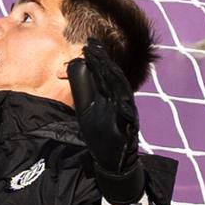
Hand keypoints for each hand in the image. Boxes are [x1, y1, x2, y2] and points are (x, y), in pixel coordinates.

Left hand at [67, 41, 146, 204]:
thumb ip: (83, 88)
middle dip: (104, 62)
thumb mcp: (87, 108)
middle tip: (93, 46)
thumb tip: (76, 65)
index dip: (97, 59)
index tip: (89, 44)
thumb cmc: (101, 134)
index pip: (104, 73)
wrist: (113, 161)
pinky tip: (119, 94)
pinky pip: (128, 115)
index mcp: (111, 95)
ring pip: (122, 91)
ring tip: (104, 63)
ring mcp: (127, 114)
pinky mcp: (129, 128)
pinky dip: (124, 104)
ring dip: (113, 76)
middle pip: (113, 78)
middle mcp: (121, 101)